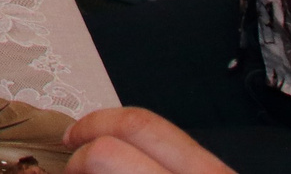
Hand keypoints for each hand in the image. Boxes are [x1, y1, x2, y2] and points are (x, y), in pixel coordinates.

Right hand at [64, 108, 234, 173]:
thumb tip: (78, 169)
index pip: (111, 154)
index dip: (79, 159)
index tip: (68, 169)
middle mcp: (201, 173)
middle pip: (139, 122)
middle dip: (95, 125)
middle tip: (72, 140)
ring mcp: (218, 170)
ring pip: (161, 126)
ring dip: (119, 128)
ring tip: (96, 143)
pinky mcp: (222, 171)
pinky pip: (178, 143)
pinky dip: (145, 143)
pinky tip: (130, 154)